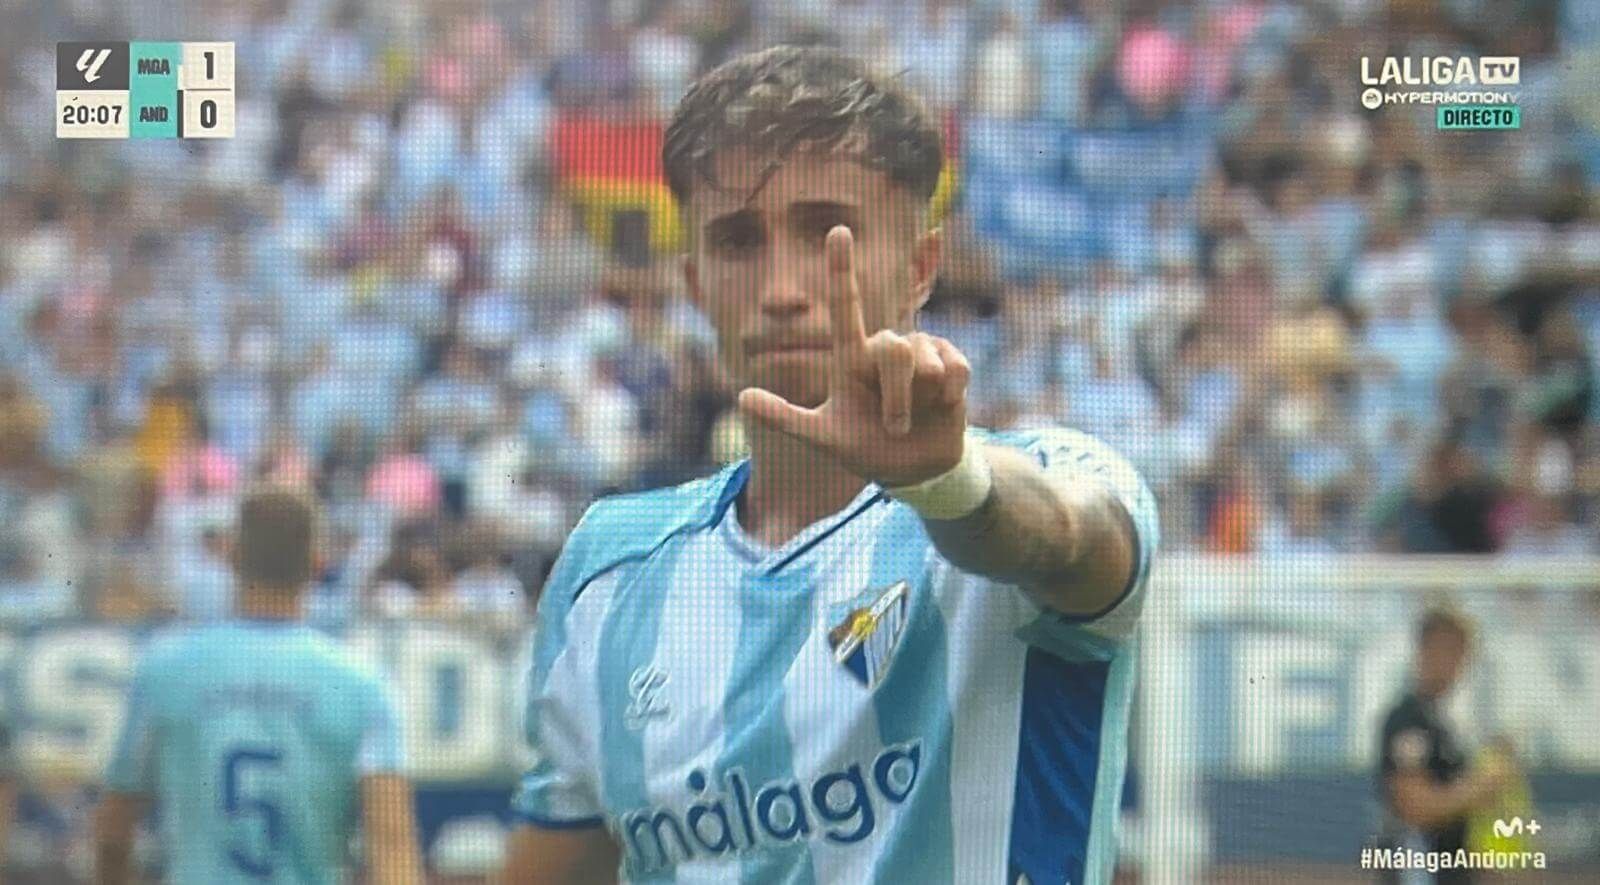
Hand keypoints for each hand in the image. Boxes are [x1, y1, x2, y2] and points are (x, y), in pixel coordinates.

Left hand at [738, 225, 970, 488]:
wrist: (911, 468)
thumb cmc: (864, 448)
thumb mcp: (823, 437)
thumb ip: (784, 418)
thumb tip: (741, 398)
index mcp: (852, 356)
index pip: (846, 304)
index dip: (842, 267)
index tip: (838, 230)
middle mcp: (886, 347)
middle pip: (893, 347)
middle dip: (895, 398)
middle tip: (892, 427)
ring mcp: (922, 353)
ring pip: (924, 361)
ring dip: (918, 402)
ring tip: (912, 419)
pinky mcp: (953, 364)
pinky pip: (955, 370)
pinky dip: (948, 396)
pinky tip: (943, 405)